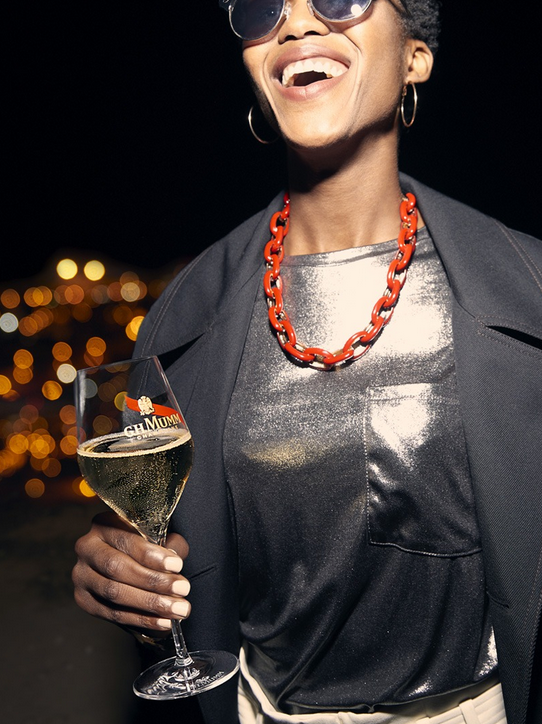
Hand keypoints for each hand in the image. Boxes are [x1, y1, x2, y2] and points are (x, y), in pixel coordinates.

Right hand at [73, 511, 190, 632]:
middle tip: (183, 589)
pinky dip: (141, 619)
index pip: (126, 540)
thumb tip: (175, 555)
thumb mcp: (159, 537)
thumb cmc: (145, 546)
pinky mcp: (84, 600)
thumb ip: (170, 543)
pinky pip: (113, 614)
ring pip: (114, 593)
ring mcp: (82, 575)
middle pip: (117, 568)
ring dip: (150, 604)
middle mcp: (87, 548)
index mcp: (104, 524)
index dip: (152, 555)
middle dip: (153, 581)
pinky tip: (163, 621)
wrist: (127, 562)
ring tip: (177, 609)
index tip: (177, 565)